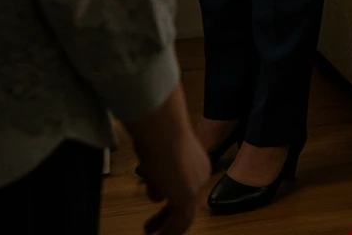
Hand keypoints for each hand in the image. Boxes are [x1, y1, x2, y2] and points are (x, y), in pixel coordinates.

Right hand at [125, 85, 210, 234]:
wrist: (163, 127)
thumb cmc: (156, 134)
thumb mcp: (156, 159)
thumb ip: (159, 179)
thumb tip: (157, 197)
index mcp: (195, 161)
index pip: (182, 183)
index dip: (167, 194)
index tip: (153, 198)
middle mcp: (200, 174)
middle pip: (184, 200)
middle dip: (167, 214)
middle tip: (151, 226)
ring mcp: (196, 185)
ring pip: (184, 214)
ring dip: (168, 228)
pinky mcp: (188, 196)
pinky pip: (181, 222)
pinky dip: (170, 232)